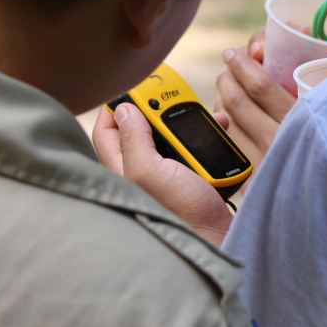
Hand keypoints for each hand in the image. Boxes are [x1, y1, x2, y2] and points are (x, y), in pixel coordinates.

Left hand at [93, 104, 232, 245]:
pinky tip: (217, 131)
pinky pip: (194, 149)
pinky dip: (205, 138)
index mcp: (123, 170)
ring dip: (187, 123)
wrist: (218, 237)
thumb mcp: (151, 172)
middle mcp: (142, 172)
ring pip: (171, 137)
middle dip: (158, 111)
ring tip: (202, 116)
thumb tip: (124, 109)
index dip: (117, 105)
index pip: (107, 129)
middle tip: (173, 99)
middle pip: (141, 128)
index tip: (136, 89)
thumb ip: (133, 140)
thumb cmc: (183, 212)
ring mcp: (167, 176)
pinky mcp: (191, 178)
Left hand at [213, 28, 295, 185]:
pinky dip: (225, 124)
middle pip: (239, 102)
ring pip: (230, 122)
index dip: (247, 65)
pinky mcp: (256, 183)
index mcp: (304, 125)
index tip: (244, 51)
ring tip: (227, 81)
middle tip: (231, 60)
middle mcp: (280, 146)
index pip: (262, 88)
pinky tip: (228, 114)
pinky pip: (231, 146)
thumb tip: (305, 36)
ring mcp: (265, 166)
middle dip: (230, 75)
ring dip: (223, 96)